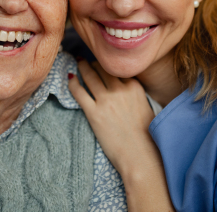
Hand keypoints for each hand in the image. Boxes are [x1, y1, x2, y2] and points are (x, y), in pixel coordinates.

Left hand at [68, 60, 174, 210]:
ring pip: (90, 76)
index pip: (118, 69)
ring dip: (83, 68)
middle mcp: (120, 89)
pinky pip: (79, 92)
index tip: (104, 62)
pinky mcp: (94, 113)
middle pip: (103, 69)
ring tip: (78, 63)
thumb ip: (134, 94)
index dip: (109, 64)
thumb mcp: (146, 106)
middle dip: (95, 63)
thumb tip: (124, 88)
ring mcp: (106, 100)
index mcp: (135, 87)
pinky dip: (73, 83)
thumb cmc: (146, 135)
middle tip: (87, 60)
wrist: (141, 155)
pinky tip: (70, 79)